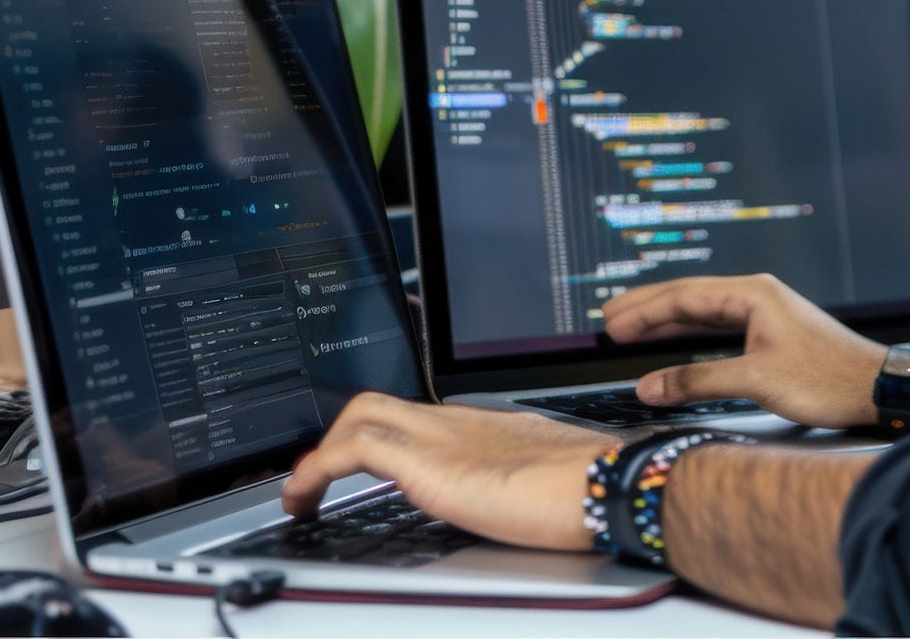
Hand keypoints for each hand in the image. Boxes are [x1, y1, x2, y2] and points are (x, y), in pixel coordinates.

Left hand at [282, 393, 618, 550]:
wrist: (608, 484)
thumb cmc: (594, 490)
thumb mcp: (543, 482)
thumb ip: (517, 484)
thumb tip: (514, 505)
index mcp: (484, 428)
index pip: (416, 418)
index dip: (377, 437)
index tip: (359, 469)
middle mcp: (458, 423)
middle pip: (379, 404)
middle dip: (338, 437)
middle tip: (318, 480)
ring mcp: (442, 436)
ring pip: (361, 414)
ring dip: (321, 455)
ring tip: (301, 496)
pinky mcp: (429, 463)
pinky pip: (355, 449)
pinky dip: (317, 469)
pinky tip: (304, 499)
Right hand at [601, 274, 887, 428]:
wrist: (878, 387)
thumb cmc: (828, 378)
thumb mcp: (756, 380)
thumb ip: (697, 380)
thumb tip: (650, 385)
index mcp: (752, 294)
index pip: (684, 297)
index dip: (644, 311)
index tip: (612, 324)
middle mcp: (757, 295)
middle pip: (689, 297)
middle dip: (647, 307)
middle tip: (609, 317)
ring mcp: (766, 311)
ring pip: (703, 311)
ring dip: (667, 320)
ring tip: (632, 327)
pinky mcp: (772, 331)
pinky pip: (719, 326)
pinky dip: (691, 333)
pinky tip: (675, 340)